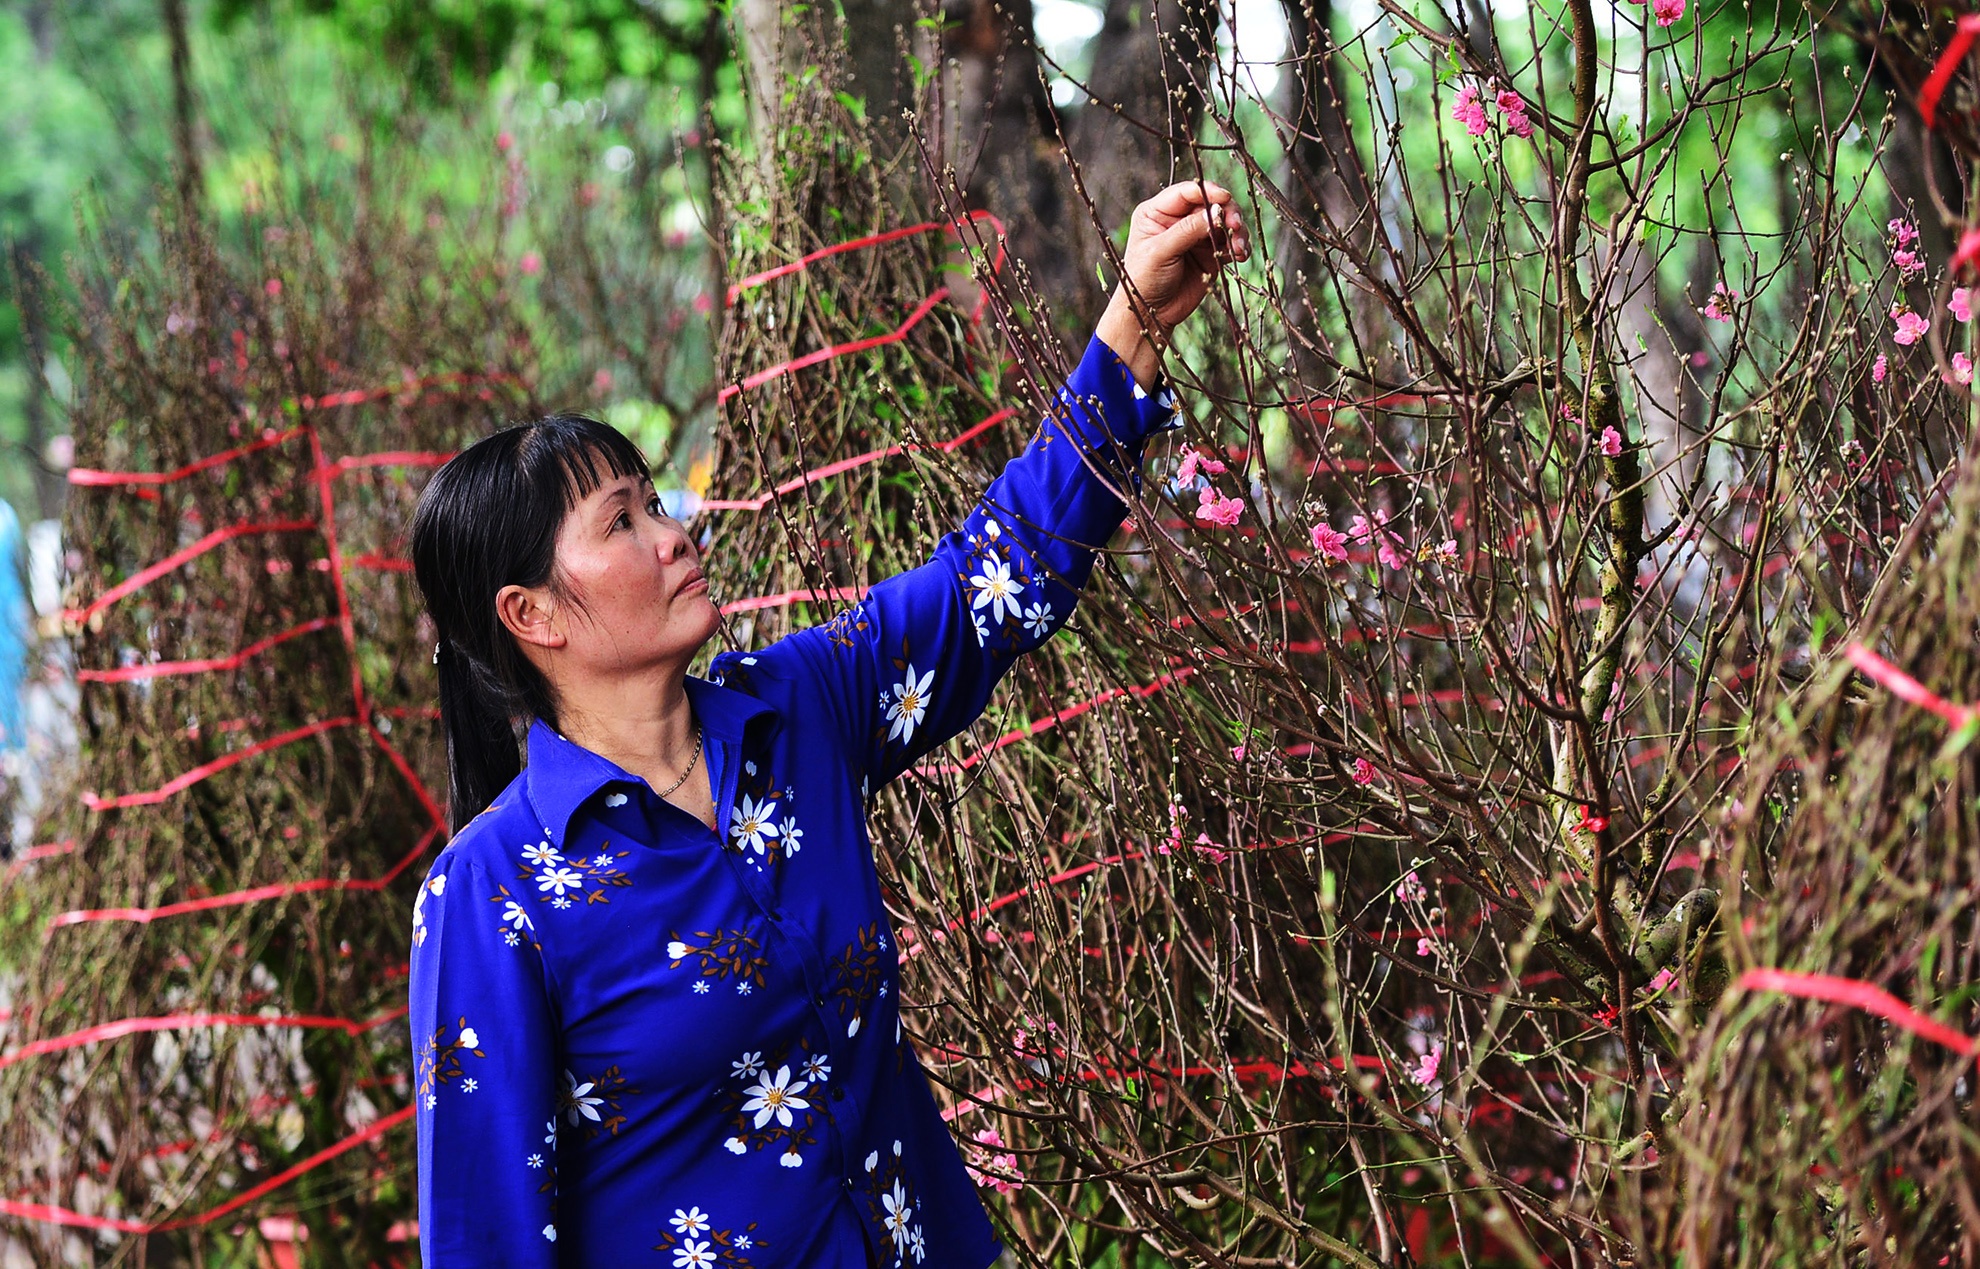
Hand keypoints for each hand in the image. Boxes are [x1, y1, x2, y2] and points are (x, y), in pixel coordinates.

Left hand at [1095, 181, 1249, 387]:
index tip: (1225, 199)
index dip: (1208, 192)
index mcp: (1158, 212)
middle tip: (1236, 227)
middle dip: (1227, 213)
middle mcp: (1178, 220)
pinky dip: (1239, 247)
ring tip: (1240, 249)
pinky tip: (1241, 256)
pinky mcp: (1210, 254)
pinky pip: (1230, 243)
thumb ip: (1187, 230)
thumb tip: (1217, 211)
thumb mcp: (1160, 252)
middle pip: (1211, 204)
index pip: (1187, 192)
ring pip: (1224, 223)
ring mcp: (1196, 236)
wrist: (1150, 314)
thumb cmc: (1144, 280)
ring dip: (1237, 232)